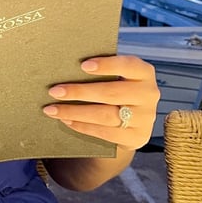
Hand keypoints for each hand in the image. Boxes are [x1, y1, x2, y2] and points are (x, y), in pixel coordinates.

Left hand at [42, 55, 159, 149]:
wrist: (133, 120)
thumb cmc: (117, 87)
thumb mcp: (117, 75)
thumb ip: (101, 70)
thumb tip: (66, 67)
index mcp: (144, 73)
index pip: (127, 65)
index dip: (106, 65)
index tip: (82, 65)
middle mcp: (148, 94)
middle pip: (111, 93)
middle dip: (79, 92)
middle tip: (54, 91)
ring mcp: (145, 118)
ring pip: (105, 115)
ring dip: (75, 112)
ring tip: (53, 109)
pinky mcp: (137, 137)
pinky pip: (105, 132)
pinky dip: (82, 126)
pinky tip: (66, 120)